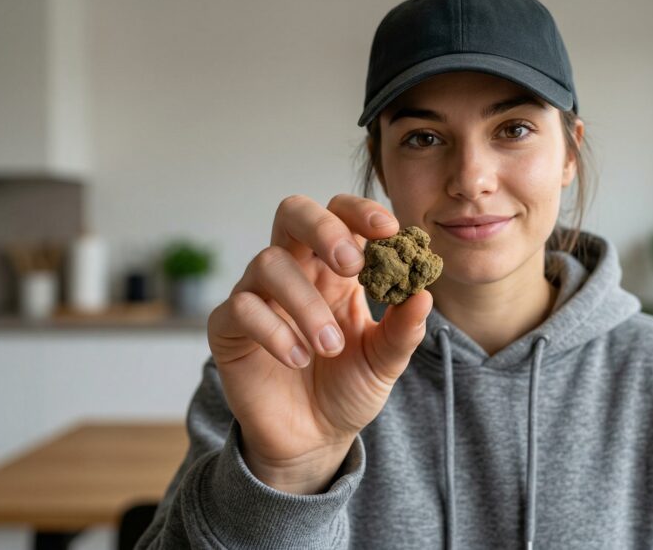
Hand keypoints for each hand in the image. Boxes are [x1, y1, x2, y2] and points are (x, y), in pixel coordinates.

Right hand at [207, 194, 432, 491]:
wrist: (315, 440)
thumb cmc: (349, 388)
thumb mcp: (385, 361)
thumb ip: (404, 329)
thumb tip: (424, 293)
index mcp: (334, 269)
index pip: (340, 214)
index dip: (361, 212)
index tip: (390, 231)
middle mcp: (295, 272)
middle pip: (293, 212)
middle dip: (323, 229)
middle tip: (352, 266)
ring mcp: (258, 296)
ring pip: (269, 262)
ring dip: (306, 303)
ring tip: (331, 347)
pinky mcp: (229, 329)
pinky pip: (241, 308)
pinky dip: (274, 331)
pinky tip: (298, 358)